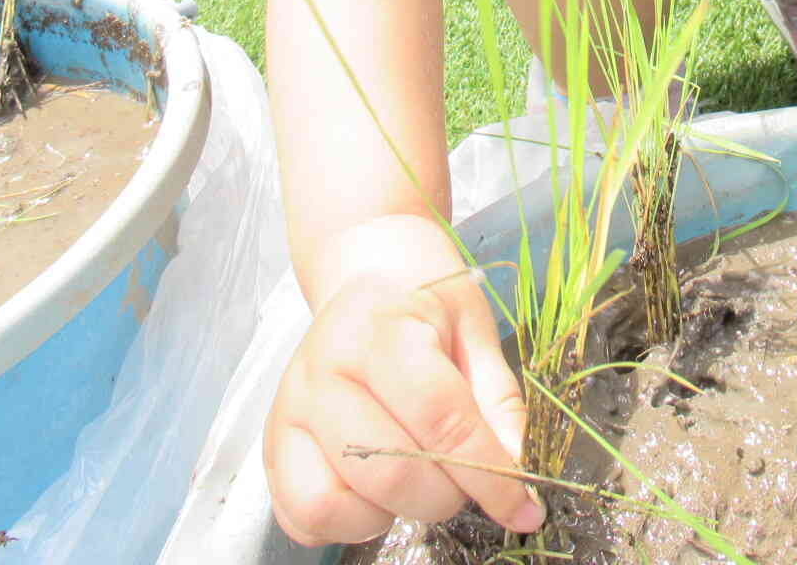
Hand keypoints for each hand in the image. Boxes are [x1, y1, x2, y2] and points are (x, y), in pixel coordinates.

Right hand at [263, 216, 543, 546]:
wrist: (367, 274)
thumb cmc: (425, 303)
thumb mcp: (475, 330)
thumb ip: (498, 400)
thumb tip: (514, 469)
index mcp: (378, 330)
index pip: (439, 420)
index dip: (489, 474)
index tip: (523, 507)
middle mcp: (321, 372)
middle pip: (390, 472)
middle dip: (446, 495)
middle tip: (465, 477)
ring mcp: (289, 412)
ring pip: (339, 505)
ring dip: (394, 511)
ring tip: (418, 476)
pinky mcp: (273, 446)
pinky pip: (304, 517)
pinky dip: (350, 521)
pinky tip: (377, 489)